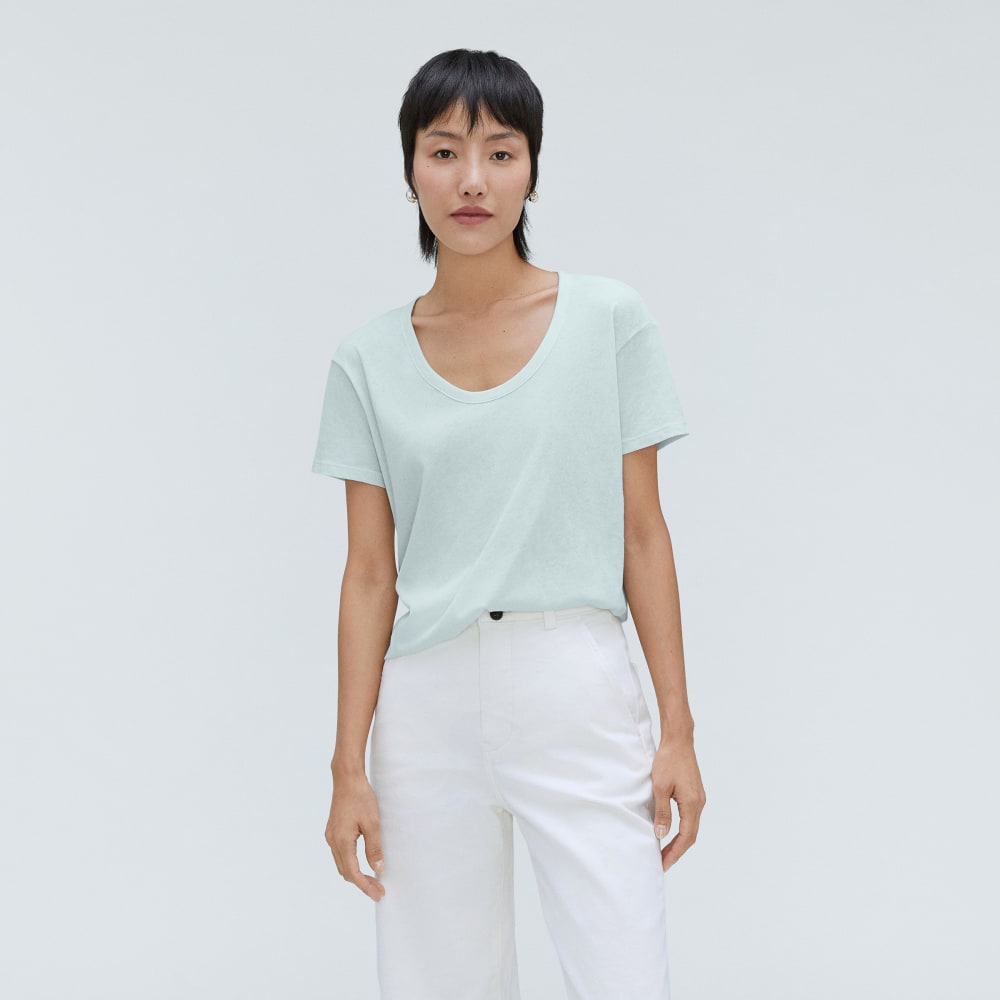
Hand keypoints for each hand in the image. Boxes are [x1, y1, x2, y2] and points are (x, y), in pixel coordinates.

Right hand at [325, 770, 385, 900]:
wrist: (347, 778)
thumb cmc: (360, 797)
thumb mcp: (372, 823)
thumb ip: (374, 848)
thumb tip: (378, 869)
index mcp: (341, 841)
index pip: (353, 873)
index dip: (365, 886)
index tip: (379, 894)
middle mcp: (332, 841)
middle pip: (345, 872)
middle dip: (362, 883)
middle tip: (378, 890)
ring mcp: (331, 836)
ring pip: (342, 864)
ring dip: (356, 874)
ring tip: (372, 880)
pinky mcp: (333, 831)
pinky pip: (340, 854)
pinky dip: (351, 863)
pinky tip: (362, 863)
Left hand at [651, 737, 705, 870]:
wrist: (679, 740)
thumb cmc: (668, 760)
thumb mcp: (660, 787)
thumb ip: (662, 812)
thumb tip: (661, 834)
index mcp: (692, 804)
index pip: (686, 837)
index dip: (675, 852)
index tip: (663, 863)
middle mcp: (699, 804)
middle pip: (691, 835)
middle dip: (677, 850)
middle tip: (663, 862)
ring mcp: (698, 798)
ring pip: (691, 827)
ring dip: (679, 840)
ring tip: (665, 851)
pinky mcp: (694, 793)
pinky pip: (690, 817)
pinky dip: (682, 828)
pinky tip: (671, 831)